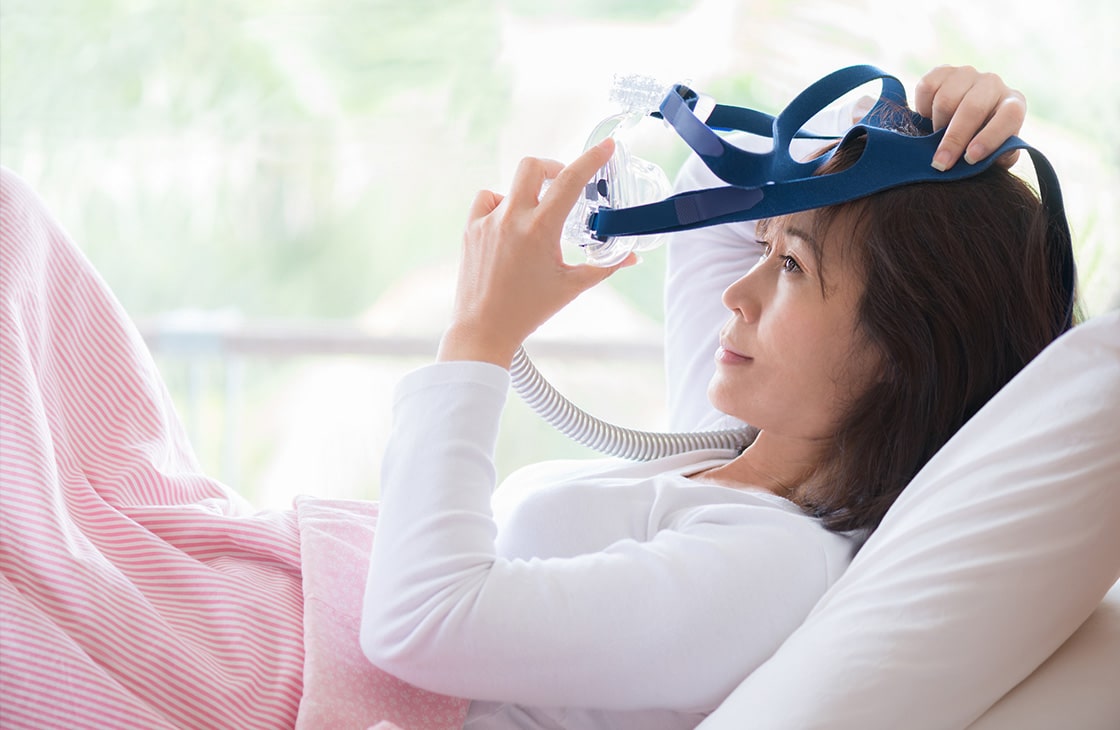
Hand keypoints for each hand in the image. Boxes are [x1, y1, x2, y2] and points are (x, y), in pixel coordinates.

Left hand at [438, 138, 635, 367]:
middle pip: (532, 166)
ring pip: (508, 185)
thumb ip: (604, 267)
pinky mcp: (470, 230)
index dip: (592, 159)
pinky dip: (500, 205)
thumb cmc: (528, 310)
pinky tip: (508, 225)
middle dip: (551, 167)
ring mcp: (487, 222)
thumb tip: (630, 258)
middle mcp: (511, 219)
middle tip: (562, 182)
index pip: (570, 181)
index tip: (606, 146)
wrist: (483, 329)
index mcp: (539, 230)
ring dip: (526, 193)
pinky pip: (486, 201)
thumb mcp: (571, 287)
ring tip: (534, 220)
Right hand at [914, 65, 1025, 170]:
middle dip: (954, 139)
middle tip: (941, 163)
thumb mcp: (995, 156)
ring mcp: (967, 74)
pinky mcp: (942, 71)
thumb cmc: (979, 144)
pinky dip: (923, 108)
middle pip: (972, 108)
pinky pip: (927, 87)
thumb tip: (989, 157)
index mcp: (1013, 104)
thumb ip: (998, 158)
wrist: (958, 123)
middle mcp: (992, 84)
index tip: (970, 158)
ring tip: (938, 136)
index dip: (990, 137)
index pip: (1010, 115)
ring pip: (946, 100)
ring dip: (937, 124)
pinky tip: (929, 117)